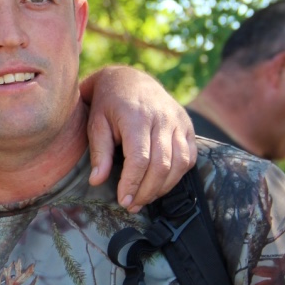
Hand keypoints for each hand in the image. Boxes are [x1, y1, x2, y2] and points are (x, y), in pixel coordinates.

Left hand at [80, 65, 194, 211]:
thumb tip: (97, 182)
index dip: (133, 183)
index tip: (123, 200)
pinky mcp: (187, 126)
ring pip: (180, 163)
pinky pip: (189, 157)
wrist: (129, 79)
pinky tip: (160, 184)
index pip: (140, 158)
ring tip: (144, 198)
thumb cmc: (107, 104)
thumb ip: (99, 152)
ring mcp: (178, 121)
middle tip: (131, 205)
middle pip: (161, 164)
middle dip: (147, 191)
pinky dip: (177, 175)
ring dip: (163, 187)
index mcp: (136, 116)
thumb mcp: (95, 123)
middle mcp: (162, 118)